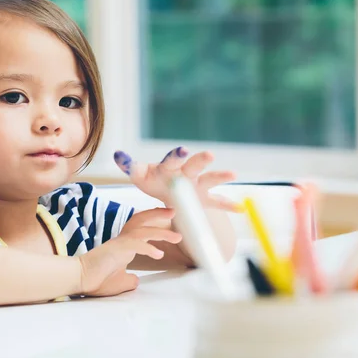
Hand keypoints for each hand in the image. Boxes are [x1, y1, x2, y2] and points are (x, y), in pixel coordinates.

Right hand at [79, 209, 180, 296]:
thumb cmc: (97, 279)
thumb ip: (129, 278)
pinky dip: (148, 247)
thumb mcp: (119, 280)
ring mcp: (119, 243)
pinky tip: (159, 254)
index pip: (140, 226)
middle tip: (174, 210)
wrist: (79, 279)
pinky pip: (135, 244)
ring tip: (177, 237)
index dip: (153, 220)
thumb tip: (136, 280)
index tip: (167, 218)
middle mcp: (122, 239)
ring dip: (161, 233)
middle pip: (142, 219)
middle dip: (159, 214)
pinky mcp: (117, 249)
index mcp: (123, 243)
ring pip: (143, 231)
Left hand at [114, 146, 236, 210]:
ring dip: (220, 177)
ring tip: (233, 174)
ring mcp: (197, 187)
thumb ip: (130, 165)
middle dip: (200, 161)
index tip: (182, 149)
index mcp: (170, 168)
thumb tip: (116, 153)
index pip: (172, 159)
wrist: (167, 192)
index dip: (176, 155)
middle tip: (209, 154)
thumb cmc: (153, 180)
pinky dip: (229, 205)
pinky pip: (218, 202)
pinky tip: (241, 208)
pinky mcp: (204, 200)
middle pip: (194, 166)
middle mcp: (186, 174)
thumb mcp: (139, 175)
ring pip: (210, 181)